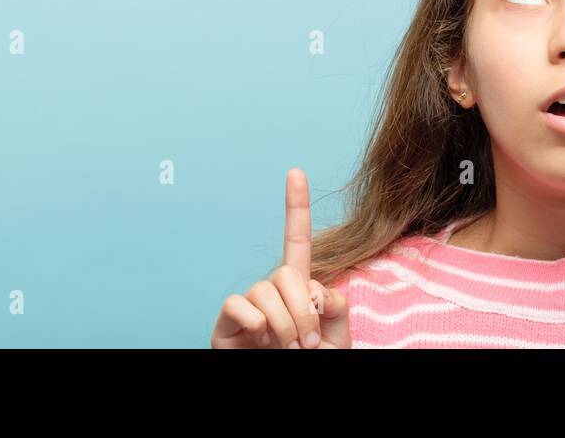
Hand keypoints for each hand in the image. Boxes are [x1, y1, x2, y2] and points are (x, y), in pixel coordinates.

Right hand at [211, 167, 350, 348]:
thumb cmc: (311, 364)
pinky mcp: (226, 322)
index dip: (296, 206)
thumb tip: (318, 290)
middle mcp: (271, 290)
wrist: (290, 392)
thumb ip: (337, 307)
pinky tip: (259, 339)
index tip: (295, 171)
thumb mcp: (337, 339)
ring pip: (265, 291)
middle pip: (286, 273)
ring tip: (285, 349)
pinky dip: (254, 322)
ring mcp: (248, 305)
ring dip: (283, 324)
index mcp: (299, 288)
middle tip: (307, 343)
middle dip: (302, 310)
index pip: (297, 240)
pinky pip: (237, 304)